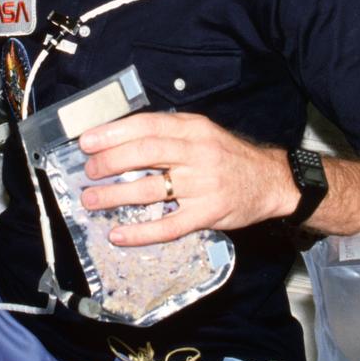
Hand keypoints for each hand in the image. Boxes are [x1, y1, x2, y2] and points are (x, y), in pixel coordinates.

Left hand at [77, 112, 296, 246]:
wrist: (271, 181)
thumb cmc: (228, 156)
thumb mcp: (202, 132)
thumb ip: (168, 133)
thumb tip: (120, 137)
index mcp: (193, 129)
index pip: (147, 126)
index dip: (114, 132)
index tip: (88, 141)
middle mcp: (197, 153)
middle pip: (145, 153)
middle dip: (110, 162)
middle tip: (89, 171)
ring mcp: (203, 185)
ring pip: (151, 189)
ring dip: (116, 195)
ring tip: (92, 200)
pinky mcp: (207, 214)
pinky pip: (169, 226)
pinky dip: (141, 232)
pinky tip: (119, 234)